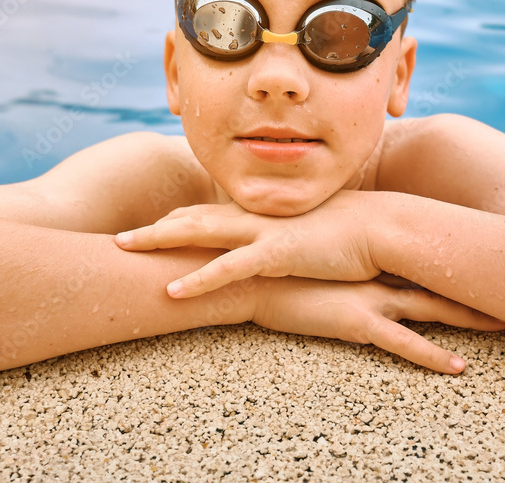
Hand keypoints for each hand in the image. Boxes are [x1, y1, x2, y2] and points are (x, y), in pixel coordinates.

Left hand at [115, 192, 379, 297]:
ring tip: (122, 249)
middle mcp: (256, 216)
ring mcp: (262, 232)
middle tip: (119, 236)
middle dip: (154, 226)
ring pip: (197, 234)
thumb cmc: (356, 230)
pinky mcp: (275, 254)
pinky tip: (170, 293)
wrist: (385, 226)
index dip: (180, 219)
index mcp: (264, 211)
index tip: (154, 225)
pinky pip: (227, 269)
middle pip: (192, 216)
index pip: (211, 211)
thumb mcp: (315, 230)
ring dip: (157, 241)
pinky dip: (197, 281)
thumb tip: (287, 243)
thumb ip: (293, 234)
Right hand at [252, 276, 504, 373]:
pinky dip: (434, 356)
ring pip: (433, 307)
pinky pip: (405, 343)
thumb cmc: (276, 265)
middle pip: (438, 276)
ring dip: (470, 317)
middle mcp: (378, 272)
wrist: (249, 274)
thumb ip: (335, 252)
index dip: (452, 256)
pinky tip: (459, 368)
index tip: (482, 253)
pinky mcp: (358, 321)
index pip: (420, 253)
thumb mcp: (314, 254)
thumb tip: (343, 248)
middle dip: (476, 282)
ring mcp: (371, 296)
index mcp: (369, 254)